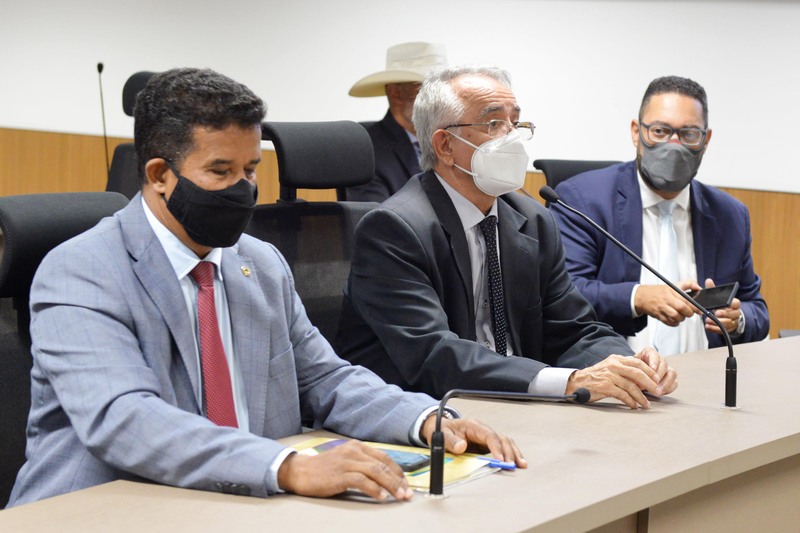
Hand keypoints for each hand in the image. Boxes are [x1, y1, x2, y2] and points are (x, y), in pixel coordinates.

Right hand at [277, 440, 412, 500]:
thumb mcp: (346, 461)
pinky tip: (382, 497)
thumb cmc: (324, 469)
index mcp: (357, 447)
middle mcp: (354, 451)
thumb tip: (385, 478)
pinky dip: (374, 489)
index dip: (398, 472)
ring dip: (391, 485)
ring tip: (399, 496)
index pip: (384, 458)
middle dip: (398, 480)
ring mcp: (346, 461)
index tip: (406, 484)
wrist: (300, 471)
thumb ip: (363, 465)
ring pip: (376, 472)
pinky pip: (362, 481)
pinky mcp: (340, 474)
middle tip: (407, 493)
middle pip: (383, 464)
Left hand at [420, 417, 526, 467]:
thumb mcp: (443, 435)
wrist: (441, 428)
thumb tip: (461, 447)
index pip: (490, 435)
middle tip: (512, 465)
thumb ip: (451, 441)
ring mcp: (486, 437)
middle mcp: (483, 430)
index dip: (496, 448)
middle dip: (509, 452)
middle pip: (501, 438)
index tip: (500, 460)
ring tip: (521, 464)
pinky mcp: (487, 444)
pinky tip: (517, 462)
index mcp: (473, 425)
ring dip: (514, 453)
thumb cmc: (443, 431)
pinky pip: (503, 447)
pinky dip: (511, 454)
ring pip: (505, 442)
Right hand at [566, 348, 677, 408]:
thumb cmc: (596, 378)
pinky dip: (630, 401)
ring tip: (646, 404)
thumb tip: (643, 376)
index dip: (650, 372)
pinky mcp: (605, 387)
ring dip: (641, 397)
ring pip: (631, 386)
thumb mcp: (610, 368)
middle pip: (637, 373)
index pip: (638, 362)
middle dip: (650, 384)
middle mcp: (613, 365)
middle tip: (658, 392)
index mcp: (616, 359)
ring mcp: (609, 376)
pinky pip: (623, 395)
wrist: (577, 383)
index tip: (658, 380)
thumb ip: (624, 369)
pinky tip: (634, 406)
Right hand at [634, 281, 701, 325]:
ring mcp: (662, 308)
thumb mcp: (673, 284)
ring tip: (681, 316)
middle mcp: (667, 299)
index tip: (699, 310)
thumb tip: (699, 288)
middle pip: (681, 308)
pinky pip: (669, 322)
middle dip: (689, 313)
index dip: (695, 306)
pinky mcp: (658, 315)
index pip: (686, 299)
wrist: (642, 296)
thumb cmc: (659, 291)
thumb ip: (688, 284)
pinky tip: (675, 320)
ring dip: (681, 318)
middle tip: (690, 313)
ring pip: (675, 317)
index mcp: (672, 291)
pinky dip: (674, 323)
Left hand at [701, 278, 742, 334]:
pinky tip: (708, 326)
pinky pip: (723, 330)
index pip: (736, 303)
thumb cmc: (723, 306)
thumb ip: (714, 290)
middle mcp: (735, 313)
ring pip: (728, 323)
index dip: (731, 304)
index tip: (725, 305)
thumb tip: (708, 280)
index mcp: (734, 305)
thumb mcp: (719, 297)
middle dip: (725, 314)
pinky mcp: (729, 329)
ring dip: (717, 322)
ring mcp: (733, 322)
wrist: (728, 317)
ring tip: (708, 320)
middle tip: (716, 313)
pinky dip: (715, 329)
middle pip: (733, 314)